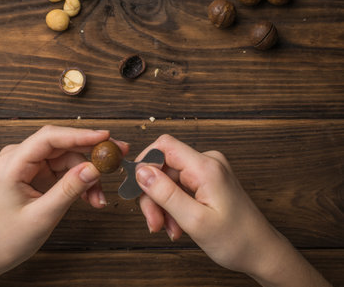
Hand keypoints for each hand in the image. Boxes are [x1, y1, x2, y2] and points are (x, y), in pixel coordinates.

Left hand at [0, 125, 127, 286]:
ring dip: (88, 175)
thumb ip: (69, 189)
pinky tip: (91, 197)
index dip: (80, 135)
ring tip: (99, 197)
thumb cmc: (5, 238)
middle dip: (91, 153)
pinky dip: (80, 182)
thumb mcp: (42, 216)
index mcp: (13, 163)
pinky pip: (66, 170)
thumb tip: (94, 168)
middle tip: (118, 159)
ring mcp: (30, 165)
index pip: (50, 138)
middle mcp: (21, 158)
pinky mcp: (38, 174)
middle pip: (63, 145)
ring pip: (69, 159)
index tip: (106, 137)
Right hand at [135, 135, 330, 286]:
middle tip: (154, 223)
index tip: (136, 190)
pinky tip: (177, 225)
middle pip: (163, 167)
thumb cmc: (236, 240)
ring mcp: (208, 172)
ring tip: (169, 229)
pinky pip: (179, 187)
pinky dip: (173, 207)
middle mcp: (207, 163)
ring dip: (163, 205)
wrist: (262, 253)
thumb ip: (165, 193)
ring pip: (168, 180)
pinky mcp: (207, 182)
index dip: (144, 163)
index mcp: (206, 167)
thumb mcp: (194, 220)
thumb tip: (140, 171)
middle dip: (153, 195)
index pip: (164, 146)